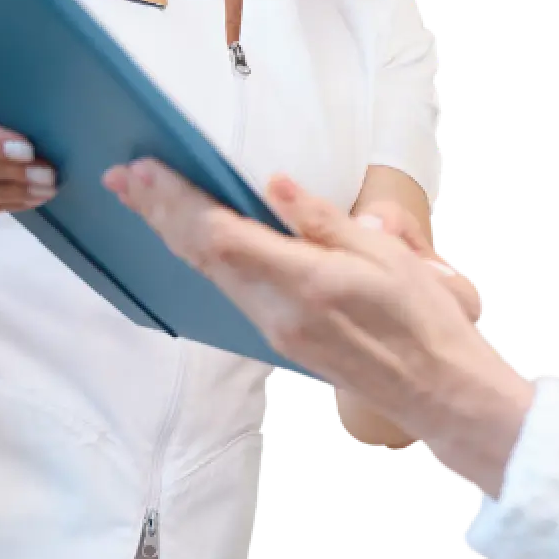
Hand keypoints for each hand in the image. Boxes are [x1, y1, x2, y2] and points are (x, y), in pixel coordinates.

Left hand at [102, 161, 527, 467]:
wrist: (435, 388)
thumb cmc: (421, 320)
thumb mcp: (385, 258)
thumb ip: (324, 221)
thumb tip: (275, 186)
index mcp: (305, 284)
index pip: (221, 235)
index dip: (178, 200)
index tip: (148, 169)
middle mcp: (277, 311)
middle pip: (201, 255)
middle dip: (158, 212)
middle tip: (123, 176)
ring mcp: (274, 328)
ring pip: (209, 273)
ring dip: (173, 232)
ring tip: (144, 199)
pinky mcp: (279, 336)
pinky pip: (227, 289)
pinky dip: (201, 255)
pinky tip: (190, 237)